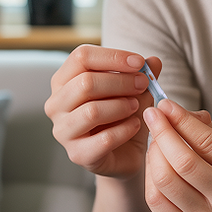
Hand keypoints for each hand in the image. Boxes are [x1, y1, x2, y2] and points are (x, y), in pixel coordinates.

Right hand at [44, 45, 161, 178]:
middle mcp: (57, 104)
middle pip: (85, 83)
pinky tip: (136, 125)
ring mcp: (63, 131)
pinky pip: (104, 139)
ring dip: (121, 106)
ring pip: (91, 112)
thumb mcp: (135, 90)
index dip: (113, 57)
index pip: (81, 56)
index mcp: (64, 80)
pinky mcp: (77, 154)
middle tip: (143, 85)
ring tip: (136, 106)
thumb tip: (154, 60)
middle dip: (121, 82)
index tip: (139, 63)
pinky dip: (126, 130)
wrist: (125, 154)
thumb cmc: (124, 116)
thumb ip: (142, 74)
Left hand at [142, 99, 211, 211]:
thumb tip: (174, 113)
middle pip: (184, 163)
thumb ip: (209, 128)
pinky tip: (156, 162)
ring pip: (166, 182)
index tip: (165, 104)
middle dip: (162, 133)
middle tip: (152, 114)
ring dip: (154, 153)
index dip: (182, 120)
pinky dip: (150, 175)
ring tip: (157, 139)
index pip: (209, 143)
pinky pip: (156, 201)